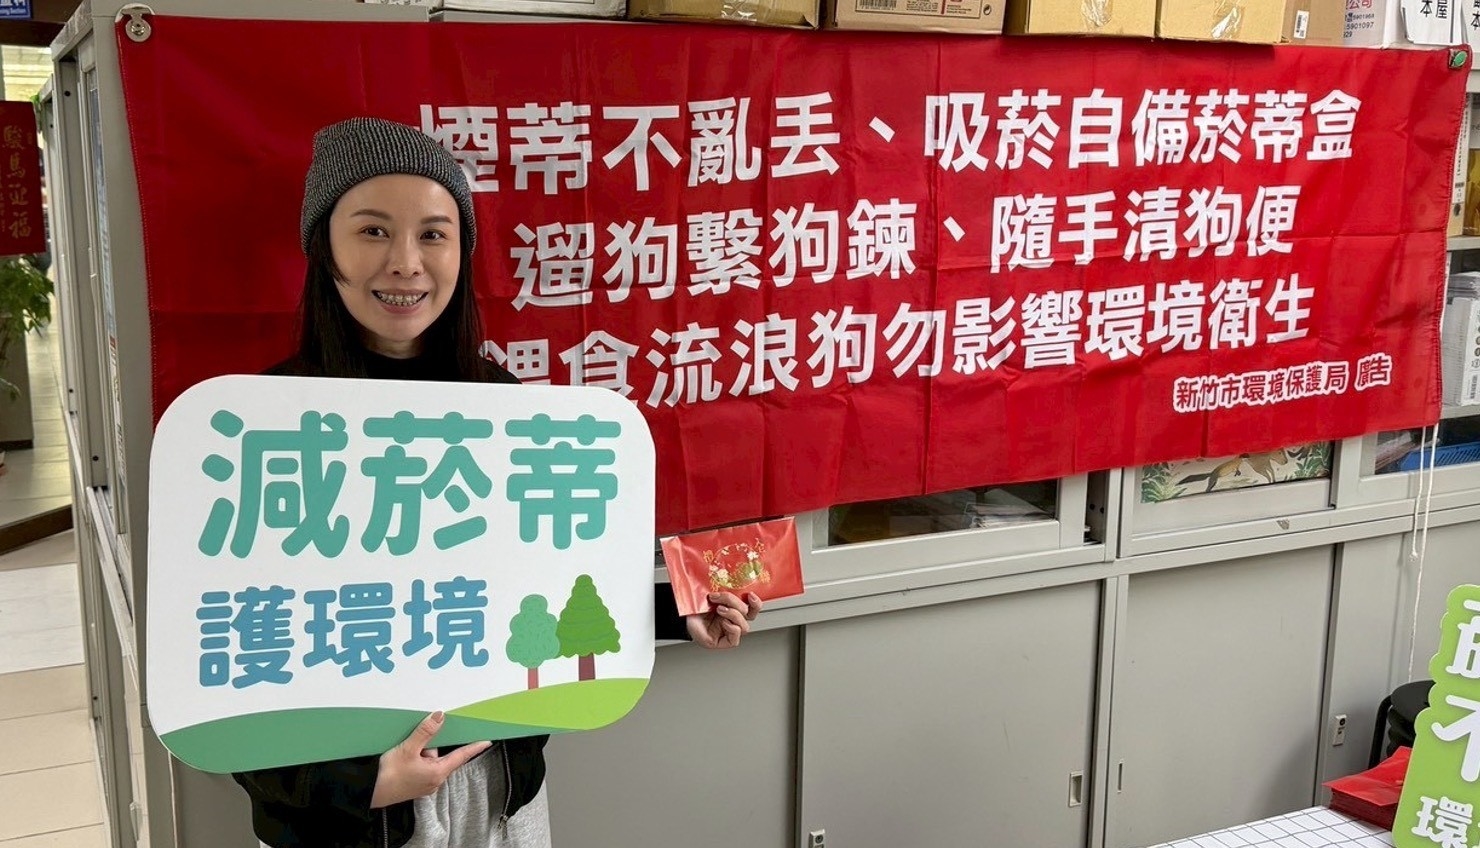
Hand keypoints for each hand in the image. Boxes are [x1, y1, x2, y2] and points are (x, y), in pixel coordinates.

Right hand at [370, 711, 489, 808]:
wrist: (369, 793)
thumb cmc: (388, 775)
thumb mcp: (408, 748)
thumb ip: (425, 732)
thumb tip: (440, 717)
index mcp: (438, 772)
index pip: (461, 755)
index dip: (474, 747)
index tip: (487, 741)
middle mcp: (435, 780)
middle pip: (441, 755)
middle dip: (429, 746)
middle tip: (414, 745)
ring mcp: (425, 784)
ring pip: (429, 760)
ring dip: (420, 752)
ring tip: (403, 753)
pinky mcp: (415, 785)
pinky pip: (421, 767)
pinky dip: (415, 760)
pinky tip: (402, 759)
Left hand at [686, 591, 762, 649]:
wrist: (681, 617)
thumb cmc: (695, 606)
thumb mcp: (711, 594)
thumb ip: (721, 588)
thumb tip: (725, 575)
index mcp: (734, 609)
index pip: (753, 608)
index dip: (756, 602)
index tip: (750, 594)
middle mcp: (733, 620)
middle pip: (749, 615)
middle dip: (736, 604)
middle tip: (721, 597)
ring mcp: (728, 632)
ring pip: (744, 626)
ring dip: (733, 615)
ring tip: (719, 609)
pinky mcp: (722, 642)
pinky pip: (735, 639)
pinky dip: (732, 629)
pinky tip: (723, 623)